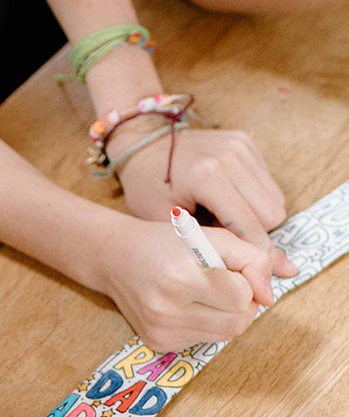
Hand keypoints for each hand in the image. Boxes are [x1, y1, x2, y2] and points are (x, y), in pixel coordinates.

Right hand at [95, 217, 289, 349]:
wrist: (115, 259)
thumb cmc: (165, 242)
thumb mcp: (211, 236)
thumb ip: (251, 258)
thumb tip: (270, 296)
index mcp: (180, 278)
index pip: (241, 296)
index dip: (247, 283)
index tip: (235, 270)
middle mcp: (168, 310)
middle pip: (237, 323)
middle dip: (244, 304)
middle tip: (228, 284)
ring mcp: (162, 332)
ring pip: (224, 335)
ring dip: (228, 315)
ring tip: (208, 293)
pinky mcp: (159, 344)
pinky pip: (204, 340)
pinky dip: (207, 324)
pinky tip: (189, 305)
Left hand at [115, 123, 296, 274]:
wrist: (142, 144)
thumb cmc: (148, 188)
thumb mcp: (167, 224)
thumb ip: (210, 247)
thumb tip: (256, 271)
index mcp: (208, 176)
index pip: (252, 226)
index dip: (254, 255)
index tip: (250, 274)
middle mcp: (231, 157)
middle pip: (272, 215)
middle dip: (257, 235)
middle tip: (231, 245)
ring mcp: (241, 146)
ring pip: (275, 200)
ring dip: (257, 217)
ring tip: (225, 221)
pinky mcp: (246, 142)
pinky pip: (267, 183)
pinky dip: (254, 199)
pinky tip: (227, 202)